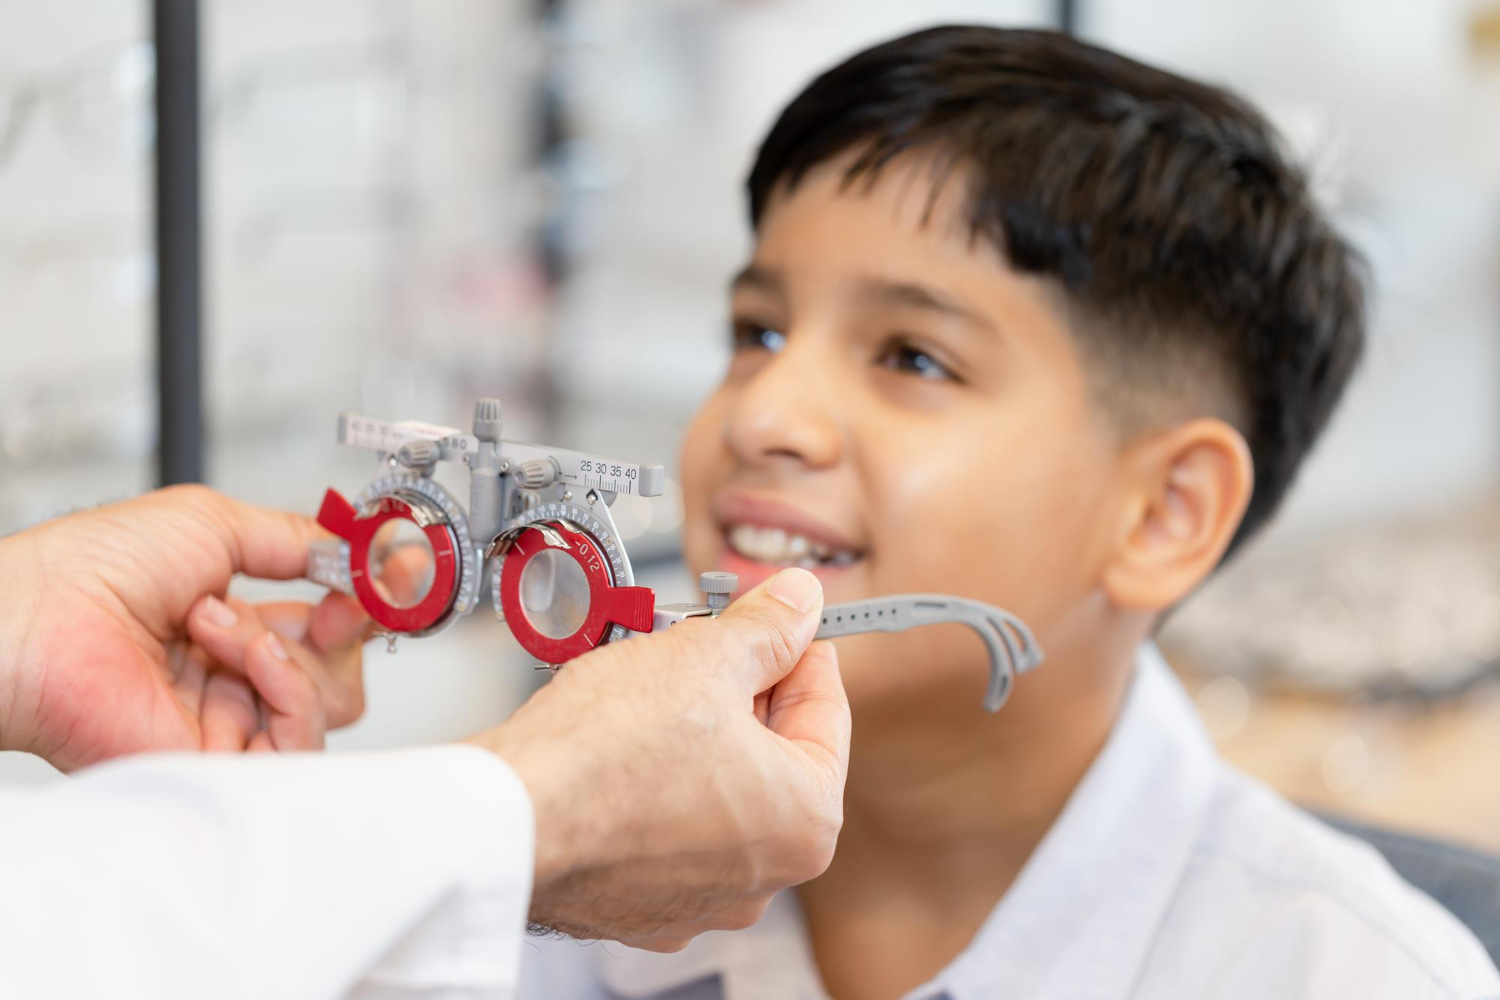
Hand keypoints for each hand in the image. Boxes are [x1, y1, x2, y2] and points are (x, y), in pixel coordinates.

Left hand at [0, 486, 368, 770]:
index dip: (362, 602)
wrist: (39, 618)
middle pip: (343, 669)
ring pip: (330, 702)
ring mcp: (230, 720)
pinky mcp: (223, 761)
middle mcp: (235, 676)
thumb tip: (366, 553)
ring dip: (293, 651)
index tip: (385, 576)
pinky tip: (246, 655)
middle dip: (342, 628)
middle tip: (326, 603)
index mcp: (234, 623)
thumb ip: (299, 539)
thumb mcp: (216, 524)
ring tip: (225, 624)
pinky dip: (289, 687)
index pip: (330, 627)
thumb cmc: (94, 567)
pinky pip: (299, 737)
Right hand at [471, 567, 850, 950]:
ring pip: (716, 792)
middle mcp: (764, 876)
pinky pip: (664, 831)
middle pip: (772, 754)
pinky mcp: (639, 907)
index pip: (826, 711)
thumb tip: (798, 603)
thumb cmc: (605, 752)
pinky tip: (622, 746)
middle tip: (706, 645)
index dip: (799, 648)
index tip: (779, 621)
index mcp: (806, 821)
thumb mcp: (705, 654)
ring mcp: (700, 900)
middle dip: (741, 693)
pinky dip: (652, 788)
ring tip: (655, 688)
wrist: (510, 817)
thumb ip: (768, 625)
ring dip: (696, 738)